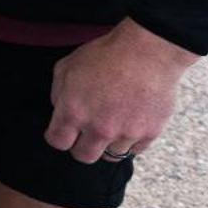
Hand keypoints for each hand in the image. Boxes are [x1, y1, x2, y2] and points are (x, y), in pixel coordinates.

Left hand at [46, 19, 199, 162]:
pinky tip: (129, 123)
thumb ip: (59, 94)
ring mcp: (125, 133)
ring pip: (111, 155)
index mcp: (73, 112)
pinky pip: (136, 150)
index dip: (59, 137)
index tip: (64, 132)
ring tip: (112, 124)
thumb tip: (61, 111)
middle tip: (87, 134)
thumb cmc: (105, 55)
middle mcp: (98, 128)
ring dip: (108, 143)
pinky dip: (131, 141)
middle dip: (82, 147)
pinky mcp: (150, 133)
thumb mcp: (66, 67)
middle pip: (84, 156)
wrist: (147, 51)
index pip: (58, 142)